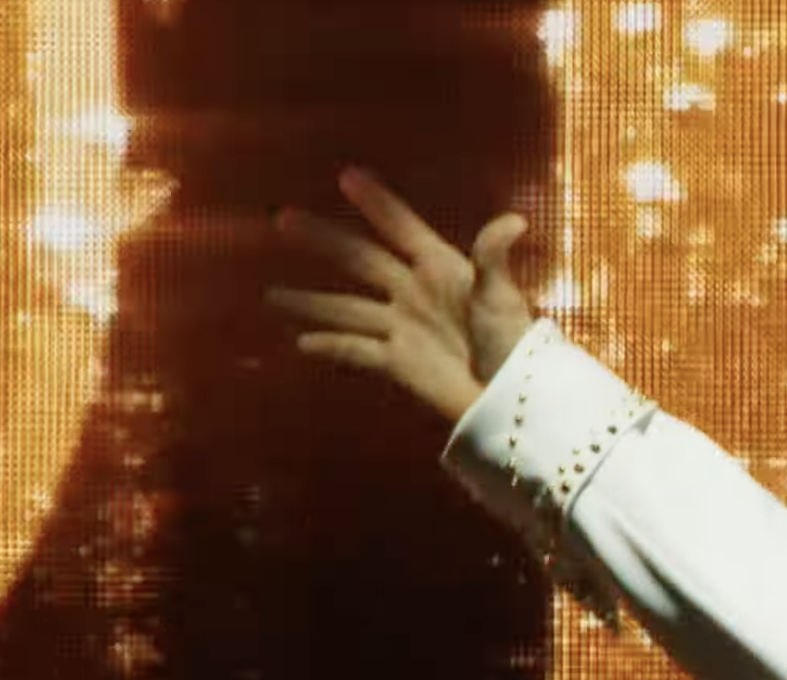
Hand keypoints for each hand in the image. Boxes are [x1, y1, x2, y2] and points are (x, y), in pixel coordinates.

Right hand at [268, 168, 536, 420]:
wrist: (511, 397)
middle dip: (323, 239)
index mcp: (440, 268)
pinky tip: (302, 342)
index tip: (347, 175)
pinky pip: (356, 352)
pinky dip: (330, 348)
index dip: (376, 202)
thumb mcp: (501, 297)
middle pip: (359, 259)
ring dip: (310, 302)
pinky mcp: (398, 362)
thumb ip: (494, 258)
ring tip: (272, 294)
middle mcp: (413, 292)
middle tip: (283, 218)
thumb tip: (514, 221)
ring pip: (346, 308)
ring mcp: (402, 327)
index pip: (400, 227)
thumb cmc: (513, 342)